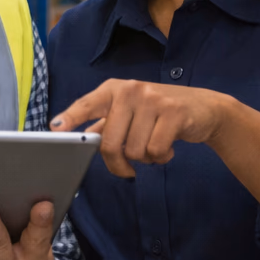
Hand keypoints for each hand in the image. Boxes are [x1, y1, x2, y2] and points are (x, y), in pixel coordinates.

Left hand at [51, 79, 233, 177]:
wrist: (204, 108)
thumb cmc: (160, 113)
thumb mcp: (131, 111)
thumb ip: (107, 122)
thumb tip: (81, 135)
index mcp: (113, 89)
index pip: (86, 104)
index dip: (70, 117)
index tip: (54, 129)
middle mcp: (130, 90)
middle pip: (110, 141)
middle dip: (117, 164)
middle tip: (127, 170)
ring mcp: (152, 99)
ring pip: (134, 150)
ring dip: (144, 159)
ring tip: (154, 146)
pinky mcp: (173, 112)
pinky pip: (156, 151)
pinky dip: (161, 158)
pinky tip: (168, 147)